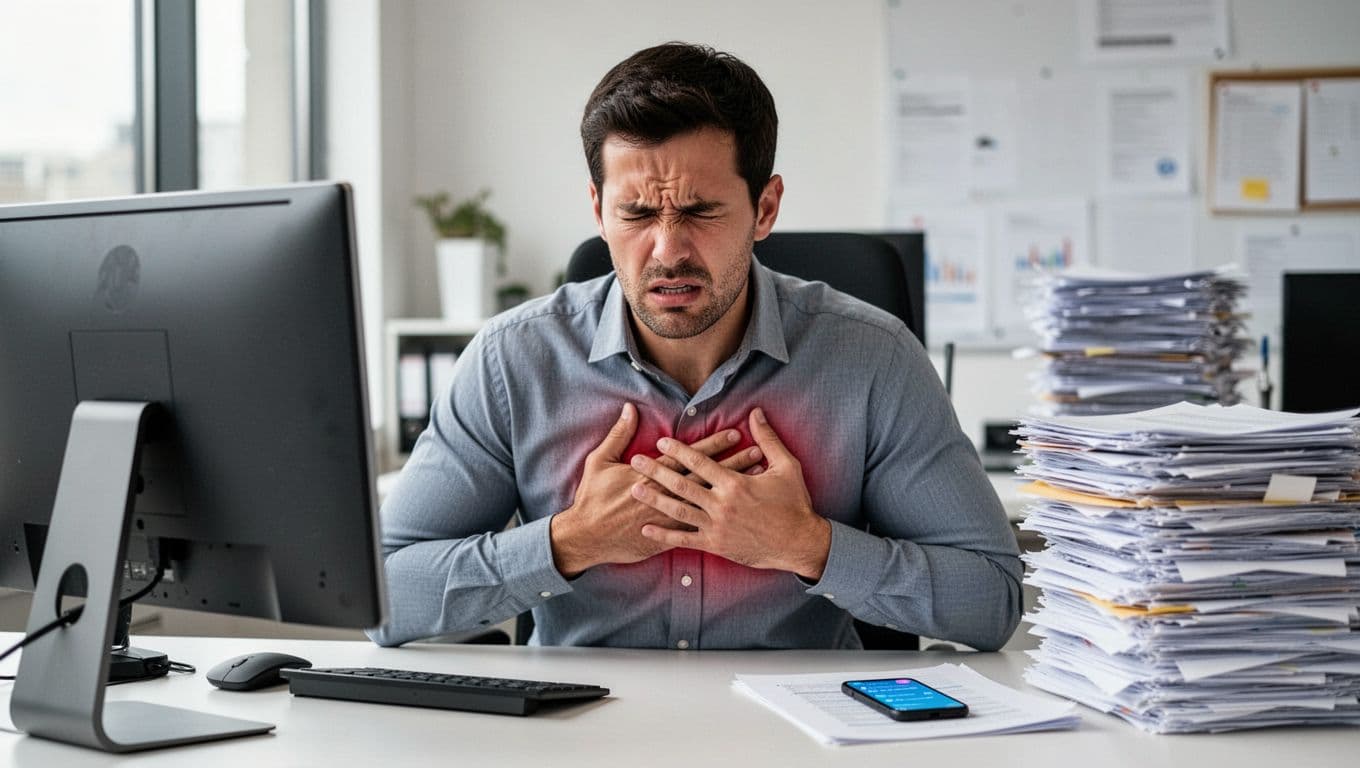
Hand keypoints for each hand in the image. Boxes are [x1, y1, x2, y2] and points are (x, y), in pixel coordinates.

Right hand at [550, 403, 764, 577]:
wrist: (586, 537)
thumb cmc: (592, 498)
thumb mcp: (600, 460)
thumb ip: (619, 434)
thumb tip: (630, 409)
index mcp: (651, 475)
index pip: (690, 456)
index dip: (714, 444)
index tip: (735, 433)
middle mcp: (665, 495)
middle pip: (706, 477)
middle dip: (733, 464)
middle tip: (758, 453)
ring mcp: (667, 518)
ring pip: (708, 502)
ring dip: (732, 491)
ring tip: (755, 483)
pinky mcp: (665, 538)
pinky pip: (697, 530)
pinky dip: (719, 522)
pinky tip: (738, 516)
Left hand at [630, 407, 830, 579]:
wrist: (800, 543)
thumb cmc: (795, 503)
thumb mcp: (787, 466)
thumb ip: (768, 439)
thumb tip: (756, 412)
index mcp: (735, 483)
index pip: (700, 462)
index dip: (679, 451)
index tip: (661, 441)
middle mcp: (721, 504)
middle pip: (682, 484)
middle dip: (656, 471)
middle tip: (636, 461)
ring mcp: (716, 527)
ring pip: (678, 511)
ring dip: (654, 500)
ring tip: (634, 489)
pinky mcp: (716, 545)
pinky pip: (685, 540)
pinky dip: (664, 535)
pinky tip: (646, 529)